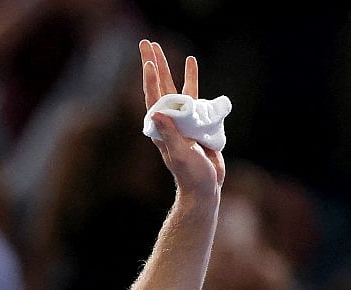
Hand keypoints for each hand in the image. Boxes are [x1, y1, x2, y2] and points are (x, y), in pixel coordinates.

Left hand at [139, 39, 224, 192]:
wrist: (204, 186)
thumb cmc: (191, 175)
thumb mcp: (180, 154)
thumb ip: (170, 134)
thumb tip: (157, 112)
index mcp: (161, 128)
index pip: (153, 98)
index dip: (150, 79)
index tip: (148, 61)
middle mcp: (168, 120)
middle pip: (159, 86)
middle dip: (153, 64)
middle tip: (146, 42)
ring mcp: (181, 119)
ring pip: (174, 87)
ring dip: (169, 67)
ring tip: (163, 47)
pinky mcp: (195, 120)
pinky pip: (192, 95)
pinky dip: (191, 78)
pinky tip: (190, 63)